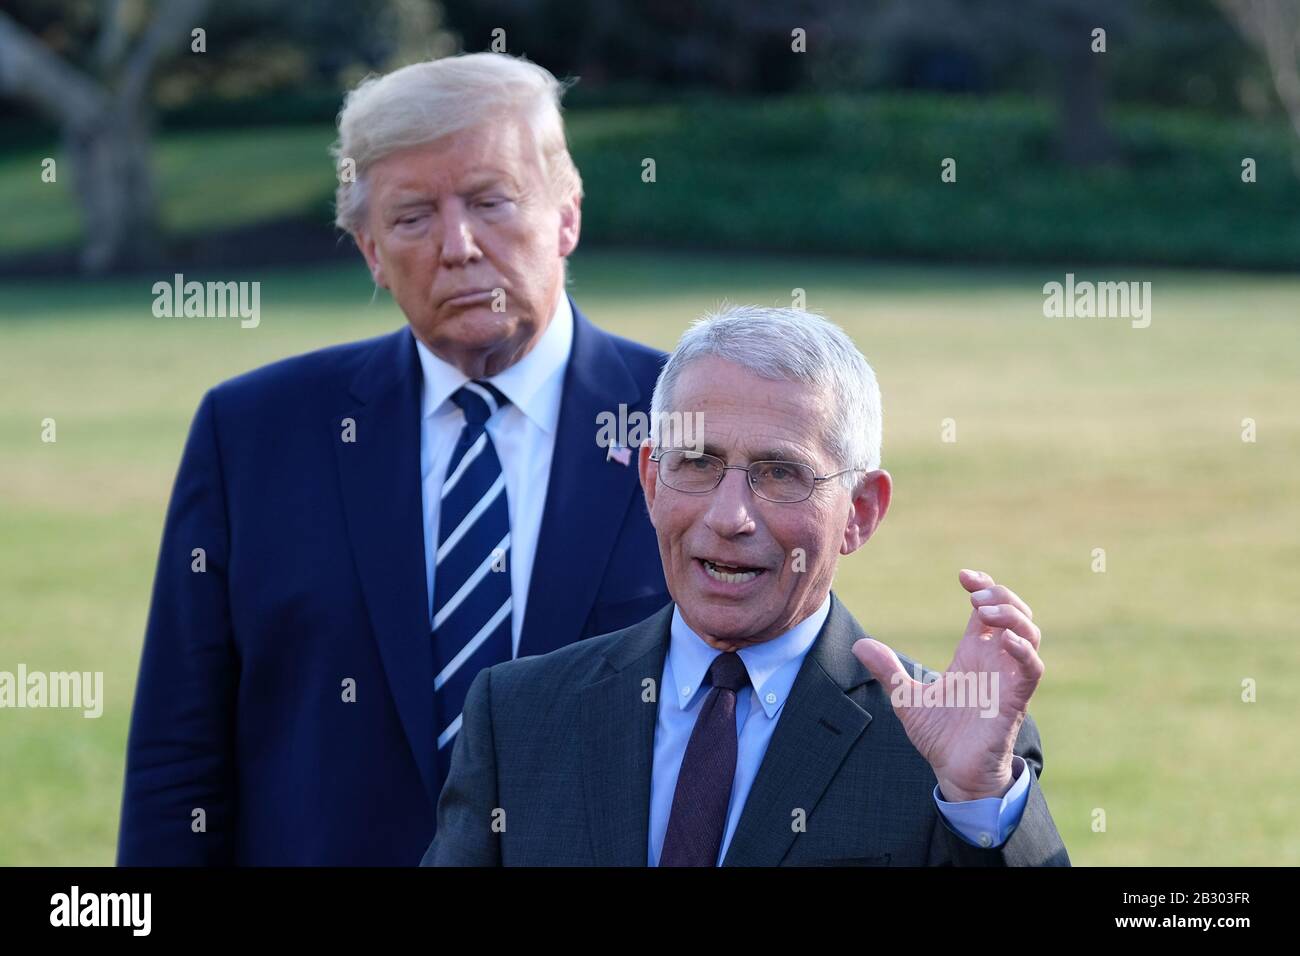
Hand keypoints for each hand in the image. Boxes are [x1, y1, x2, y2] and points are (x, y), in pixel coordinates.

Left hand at [852, 569, 1043, 801]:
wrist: (954, 773)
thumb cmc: (939, 735)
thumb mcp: (906, 697)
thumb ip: (888, 670)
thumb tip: (858, 645)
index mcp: (973, 653)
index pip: (989, 608)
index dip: (984, 586)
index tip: (963, 577)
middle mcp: (995, 660)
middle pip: (1014, 612)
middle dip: (1000, 595)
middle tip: (975, 595)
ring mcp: (1008, 677)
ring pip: (1030, 633)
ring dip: (1013, 615)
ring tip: (985, 611)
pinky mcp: (1016, 699)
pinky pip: (1033, 668)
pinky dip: (1024, 651)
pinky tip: (1005, 642)